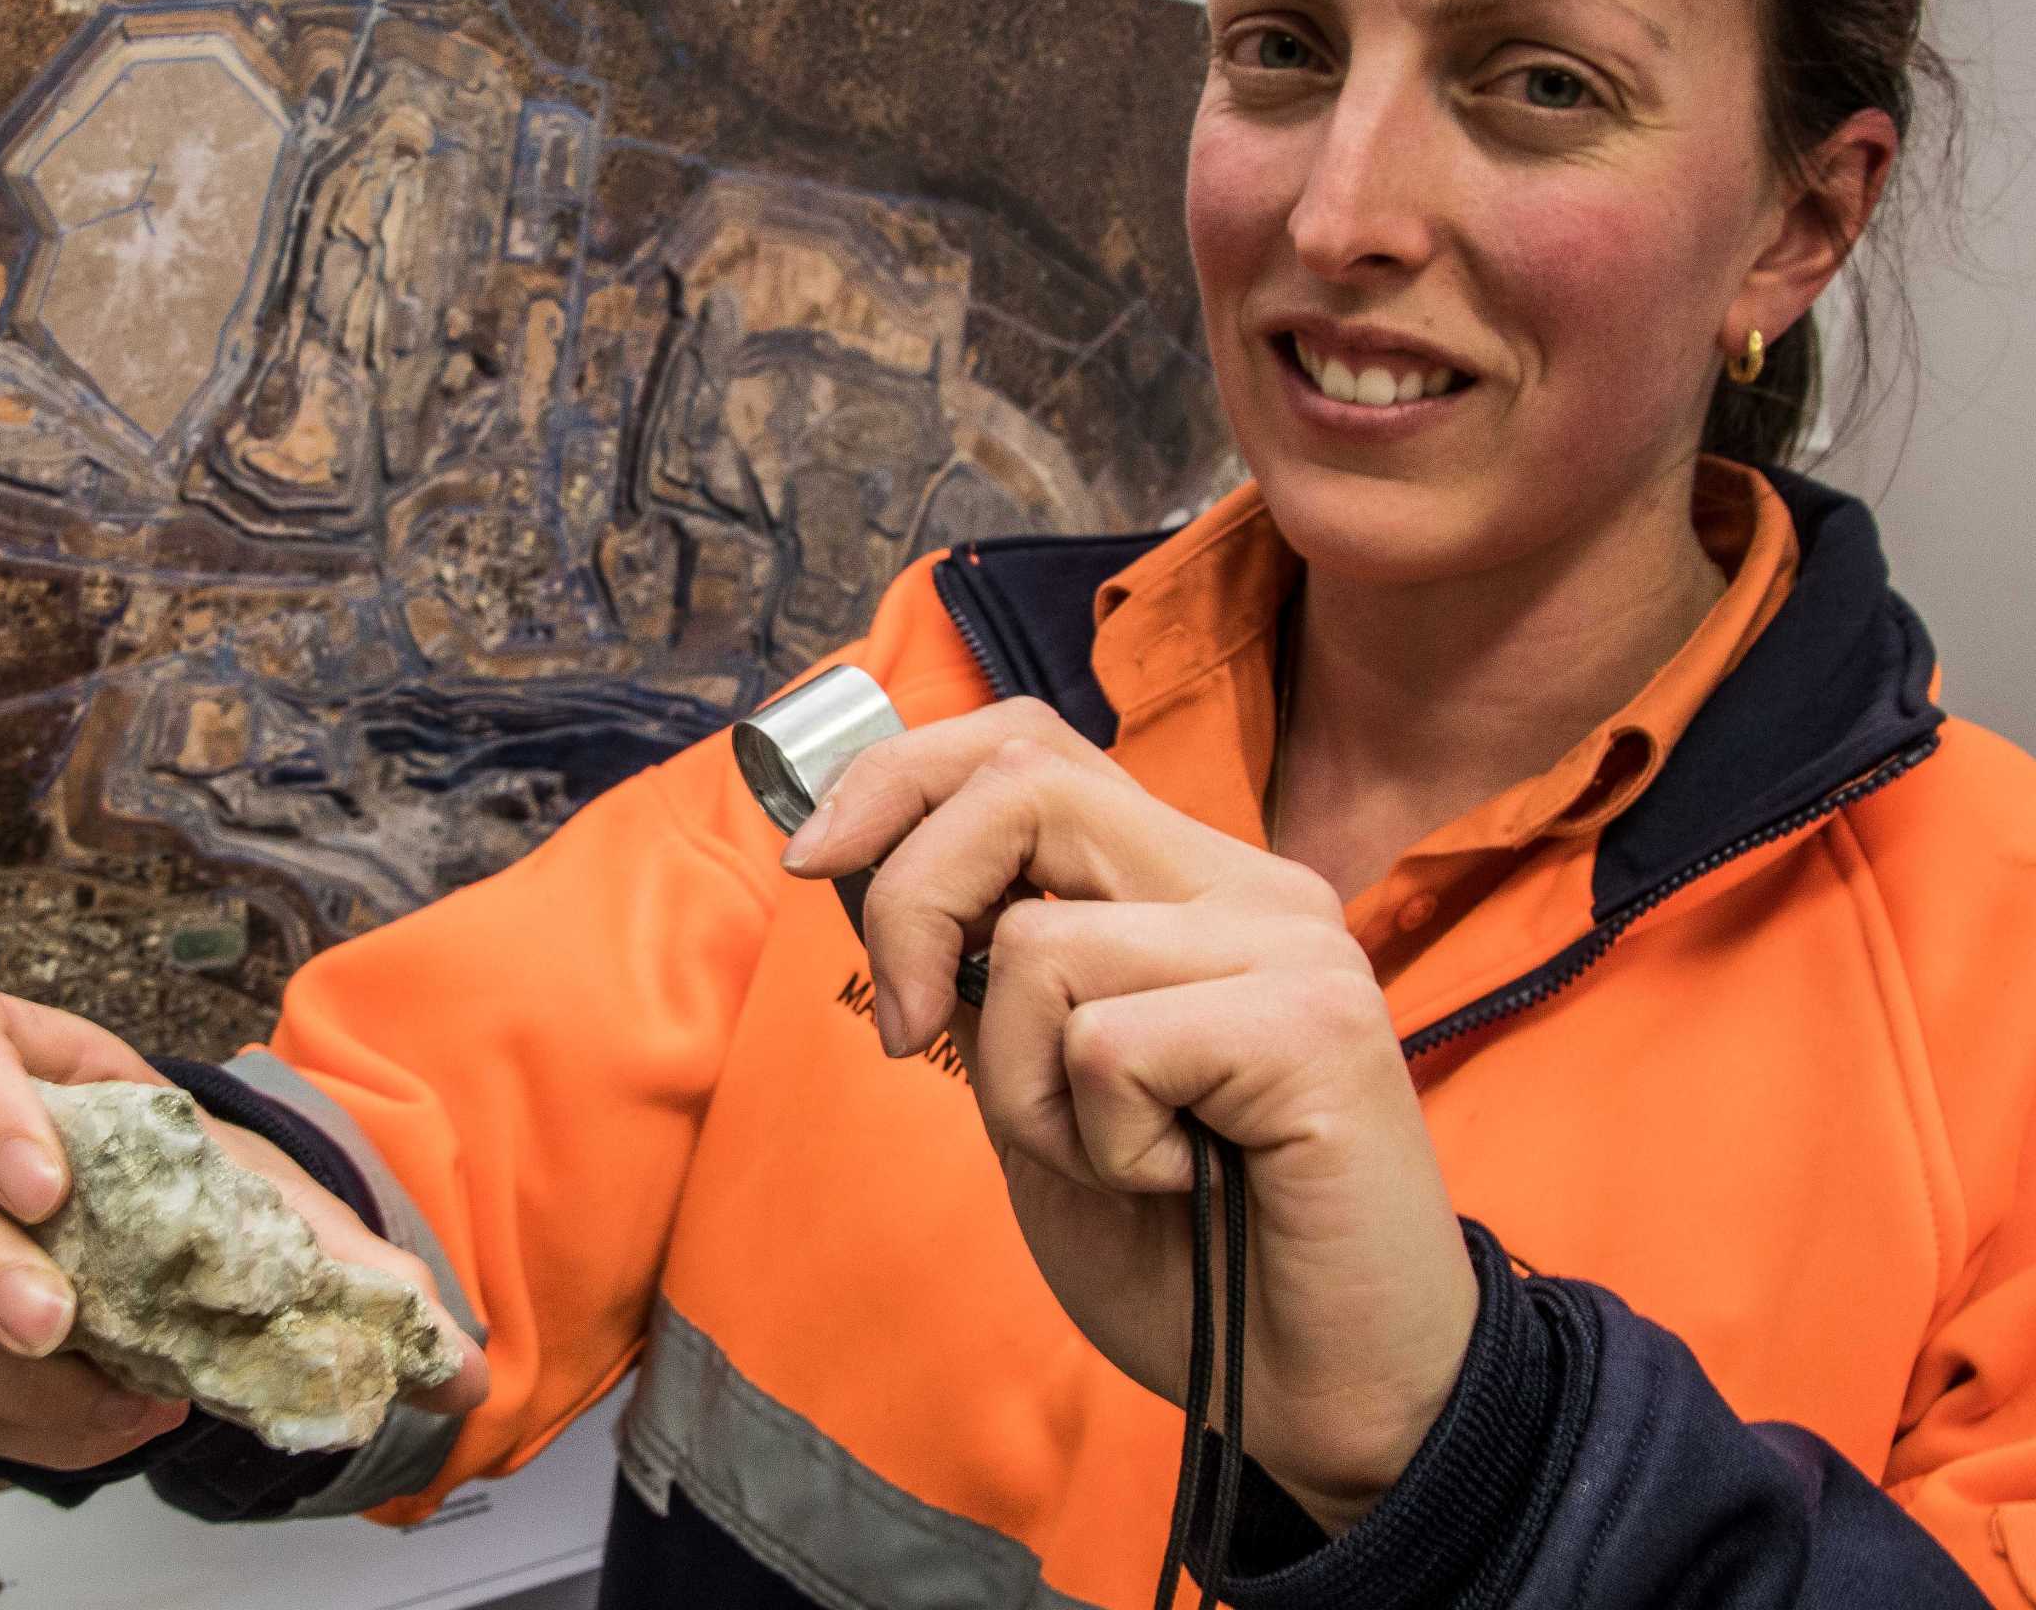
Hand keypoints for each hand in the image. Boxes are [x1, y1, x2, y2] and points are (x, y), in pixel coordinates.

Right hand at [0, 978, 488, 1469]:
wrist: (192, 1259)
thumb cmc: (210, 1195)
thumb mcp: (278, 1201)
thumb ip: (356, 1263)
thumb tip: (455, 1365)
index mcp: (28, 1054)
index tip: (47, 1180)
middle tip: (56, 1319)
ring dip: (1, 1364)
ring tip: (128, 1395)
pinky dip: (28, 1419)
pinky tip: (116, 1420)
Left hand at [781, 698, 1476, 1530]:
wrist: (1324, 1395)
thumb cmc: (1185, 1252)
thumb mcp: (1041, 1091)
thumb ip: (984, 977)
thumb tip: (859, 861)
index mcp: (1190, 884)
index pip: (1032, 743)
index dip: (901, 775)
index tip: (813, 858)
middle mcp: (1252, 887)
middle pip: (1025, 785)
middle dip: (913, 904)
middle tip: (911, 1037)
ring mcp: (1295, 948)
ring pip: (1043, 942)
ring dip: (1023, 1086)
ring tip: (1117, 1161)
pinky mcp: (1316, 1027)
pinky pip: (1107, 1044)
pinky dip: (1100, 1142)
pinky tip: (1179, 1185)